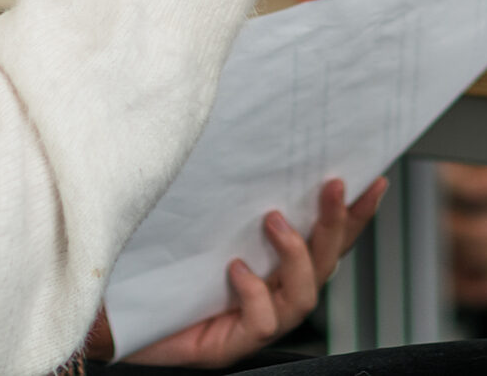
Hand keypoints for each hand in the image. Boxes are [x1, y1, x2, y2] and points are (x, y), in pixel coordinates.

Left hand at [122, 177, 387, 367]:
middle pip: (327, 263)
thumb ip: (227, 197)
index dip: (356, 215)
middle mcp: (273, 295)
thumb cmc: (155, 266)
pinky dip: (255, 293)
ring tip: (274, 222)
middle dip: (336, 224)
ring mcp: (255, 323)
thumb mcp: (199, 222)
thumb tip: (248, 141)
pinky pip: (262, 322)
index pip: (326, 241)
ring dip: (298, 255)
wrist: (111, 314)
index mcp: (274, 267)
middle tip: (332, 185)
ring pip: (304, 296)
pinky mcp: (229, 346)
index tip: (376, 179)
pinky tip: (235, 271)